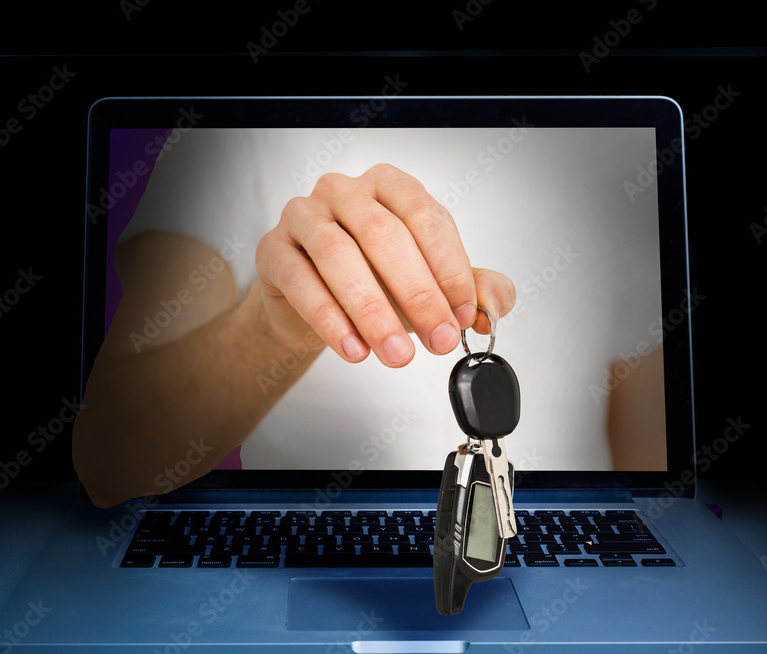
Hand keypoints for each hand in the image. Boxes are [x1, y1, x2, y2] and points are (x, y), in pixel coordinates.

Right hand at [255, 163, 515, 366]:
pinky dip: (330, 319)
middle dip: (417, 294)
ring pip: (339, 255)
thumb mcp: (428, 284)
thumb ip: (470, 291)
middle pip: (384, 234)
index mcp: (391, 187)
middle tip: (437, 341)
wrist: (308, 304)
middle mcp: (345, 191)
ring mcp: (303, 216)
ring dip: (373, 311)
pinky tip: (354, 349)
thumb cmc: (373, 282)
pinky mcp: (273, 250)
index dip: (450, 268)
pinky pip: (302, 281)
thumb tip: (493, 308)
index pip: (426, 217)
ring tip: (397, 354)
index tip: (463, 315)